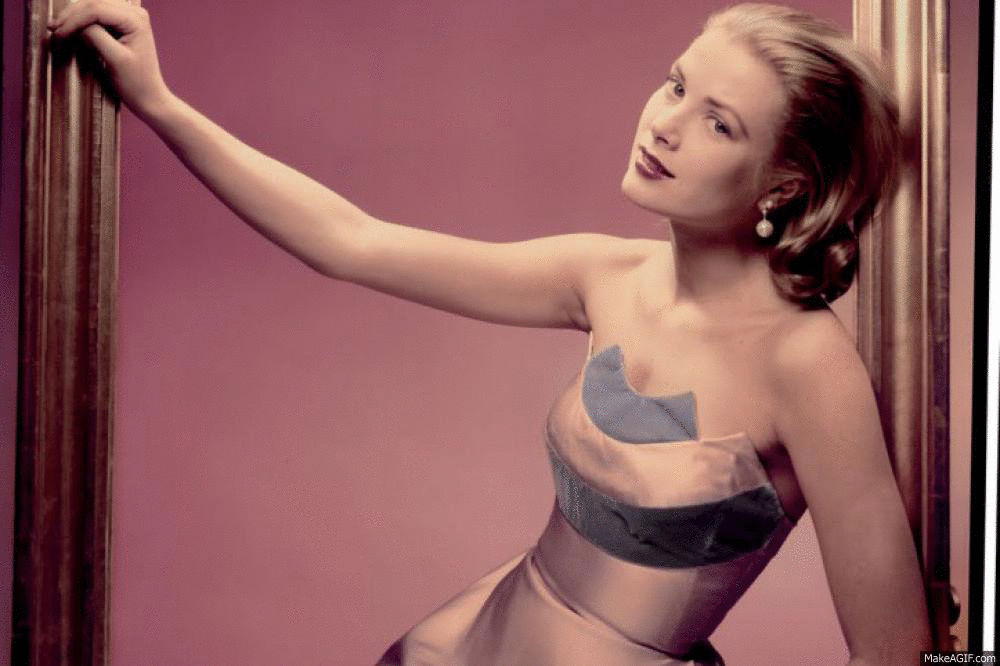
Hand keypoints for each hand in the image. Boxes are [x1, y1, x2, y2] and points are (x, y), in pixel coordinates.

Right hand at [48, 0, 171, 117]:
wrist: (148, 96)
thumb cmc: (135, 83)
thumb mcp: (115, 59)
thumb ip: (96, 37)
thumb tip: (77, 25)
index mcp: (136, 20)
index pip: (97, 9)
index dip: (74, 19)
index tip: (58, 33)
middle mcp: (135, 13)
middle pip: (94, 3)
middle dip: (71, 15)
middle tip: (53, 28)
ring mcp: (129, 17)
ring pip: (93, 5)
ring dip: (74, 15)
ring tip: (57, 28)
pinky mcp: (122, 24)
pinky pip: (98, 14)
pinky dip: (82, 19)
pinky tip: (70, 28)